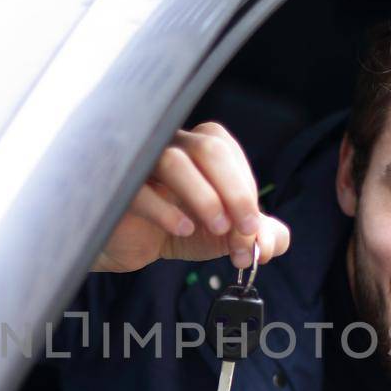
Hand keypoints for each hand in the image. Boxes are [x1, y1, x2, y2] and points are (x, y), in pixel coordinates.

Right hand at [94, 122, 290, 273]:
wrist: (133, 245)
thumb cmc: (178, 226)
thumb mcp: (225, 235)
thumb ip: (257, 235)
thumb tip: (272, 242)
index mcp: (199, 146)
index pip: (228, 153)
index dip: (245, 192)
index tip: (252, 231)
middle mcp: (170, 144)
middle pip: (208, 148)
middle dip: (234, 190)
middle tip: (244, 228)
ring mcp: (140, 162)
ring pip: (173, 160)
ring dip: (204, 196)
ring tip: (217, 228)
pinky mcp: (118, 188)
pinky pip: (139, 190)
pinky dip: (166, 210)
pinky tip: (182, 229)